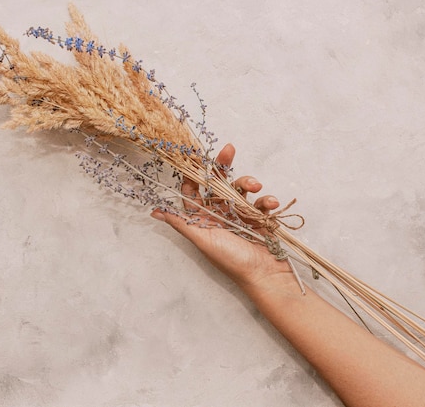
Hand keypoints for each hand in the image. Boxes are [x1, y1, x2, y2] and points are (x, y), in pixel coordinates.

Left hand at [150, 144, 294, 289]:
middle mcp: (219, 215)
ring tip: (256, 186)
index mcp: (203, 219)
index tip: (197, 155)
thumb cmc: (231, 260)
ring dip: (249, 183)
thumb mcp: (203, 239)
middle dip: (223, 166)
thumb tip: (154, 211)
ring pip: (241, 189)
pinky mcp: (259, 218)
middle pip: (218, 183)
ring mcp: (240, 216)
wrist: (265, 275)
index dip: (193, 173)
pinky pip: (260, 202)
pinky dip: (266, 200)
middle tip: (228, 149)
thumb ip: (181, 222)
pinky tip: (270, 204)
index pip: (194, 190)